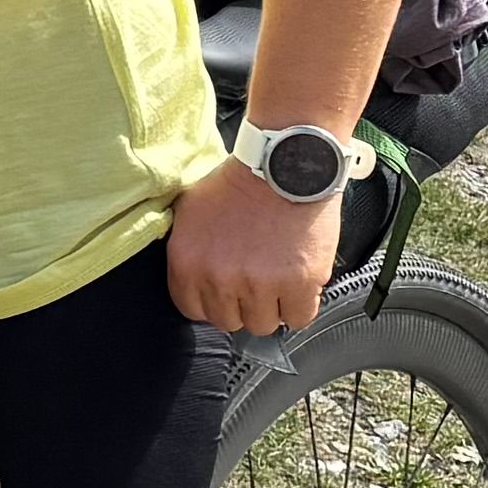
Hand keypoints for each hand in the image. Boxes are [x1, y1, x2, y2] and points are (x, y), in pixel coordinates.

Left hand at [164, 157, 341, 340]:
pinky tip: (300, 284)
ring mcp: (260, 284)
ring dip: (272, 307)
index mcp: (187, 262)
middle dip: (242, 304)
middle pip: (228, 321)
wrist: (286, 162)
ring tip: (278, 279)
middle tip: (256, 280)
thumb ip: (186, 249)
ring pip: (262, 324)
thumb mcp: (190, 210)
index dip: (212, 301)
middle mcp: (219, 278)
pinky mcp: (298, 283)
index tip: (226, 291)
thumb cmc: (241, 181)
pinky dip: (301, 305)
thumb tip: (190, 277)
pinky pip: (299, 318)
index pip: (192, 309)